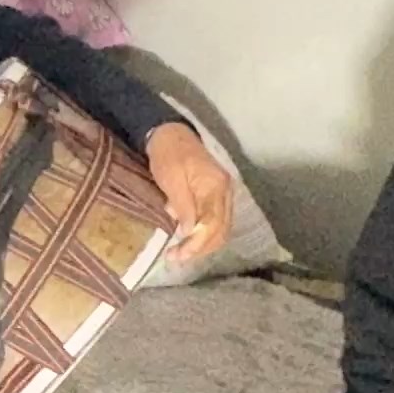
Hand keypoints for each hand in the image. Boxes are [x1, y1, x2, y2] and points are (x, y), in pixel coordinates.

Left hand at [144, 123, 232, 261]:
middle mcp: (225, 192)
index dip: (198, 243)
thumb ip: (183, 205)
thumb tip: (190, 231)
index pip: (213, 223)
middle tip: (176, 258)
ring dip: (201, 244)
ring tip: (179, 253)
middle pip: (221, 230)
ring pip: (220, 228)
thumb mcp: (171, 179)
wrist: (171, 134)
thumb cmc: (168, 154)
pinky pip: (215, 221)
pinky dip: (203, 234)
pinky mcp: (215, 196)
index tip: (179, 254)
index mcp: (216, 186)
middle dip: (200, 248)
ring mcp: (223, 194)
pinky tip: (186, 238)